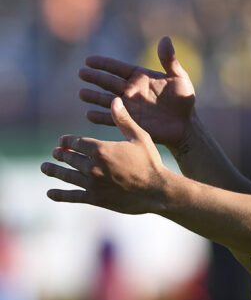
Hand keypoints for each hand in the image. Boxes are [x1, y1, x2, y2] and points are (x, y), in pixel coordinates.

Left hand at [42, 98, 167, 214]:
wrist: (157, 191)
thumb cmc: (150, 162)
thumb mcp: (139, 137)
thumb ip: (123, 120)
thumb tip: (114, 100)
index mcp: (102, 149)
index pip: (76, 142)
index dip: (67, 141)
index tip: (62, 141)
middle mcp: (93, 166)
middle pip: (70, 158)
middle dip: (61, 154)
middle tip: (55, 153)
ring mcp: (92, 184)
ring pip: (67, 175)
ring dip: (54, 171)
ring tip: (45, 167)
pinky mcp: (95, 199)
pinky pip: (72, 196)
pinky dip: (59, 194)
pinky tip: (50, 193)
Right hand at [79, 37, 195, 148]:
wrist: (185, 125)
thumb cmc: (184, 100)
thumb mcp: (179, 78)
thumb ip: (170, 61)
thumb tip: (165, 38)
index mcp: (140, 77)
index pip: (118, 68)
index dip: (104, 64)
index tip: (89, 60)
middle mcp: (131, 91)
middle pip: (108, 82)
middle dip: (94, 77)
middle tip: (81, 73)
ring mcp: (129, 107)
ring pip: (106, 99)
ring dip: (93, 97)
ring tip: (81, 94)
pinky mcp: (130, 121)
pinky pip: (112, 118)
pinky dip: (100, 117)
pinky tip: (89, 114)